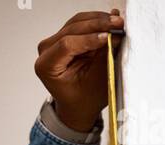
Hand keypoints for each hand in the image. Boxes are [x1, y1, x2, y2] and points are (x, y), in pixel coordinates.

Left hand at [34, 9, 124, 133]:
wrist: (78, 104)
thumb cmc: (83, 99)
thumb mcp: (95, 81)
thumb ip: (103, 55)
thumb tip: (114, 33)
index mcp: (46, 66)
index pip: (67, 44)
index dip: (90, 38)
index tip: (109, 36)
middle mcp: (46, 51)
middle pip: (73, 29)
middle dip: (98, 25)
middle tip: (118, 24)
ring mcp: (53, 41)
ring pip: (78, 21)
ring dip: (99, 20)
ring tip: (118, 23)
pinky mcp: (64, 35)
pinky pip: (81, 22)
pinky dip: (97, 21)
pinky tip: (111, 22)